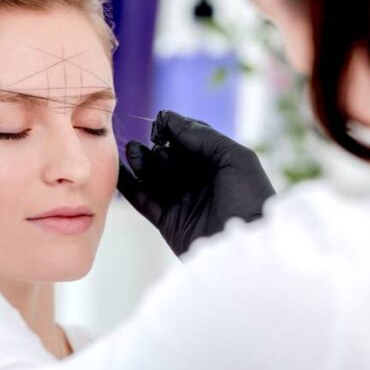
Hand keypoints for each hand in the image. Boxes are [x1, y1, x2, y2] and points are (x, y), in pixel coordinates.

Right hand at [117, 110, 275, 255]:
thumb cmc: (249, 200)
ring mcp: (183, 201)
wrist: (246, 250)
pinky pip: (144, 200)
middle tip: (150, 144)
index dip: (174, 129)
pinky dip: (130, 187)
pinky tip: (120, 172)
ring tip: (133, 151)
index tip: (159, 123)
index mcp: (219, 164)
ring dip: (142, 162)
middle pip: (169, 156)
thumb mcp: (235, 159)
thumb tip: (169, 119)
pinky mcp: (168, 222)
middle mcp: (200, 181)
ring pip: (155, 177)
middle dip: (157, 147)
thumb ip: (203, 137)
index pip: (190, 139)